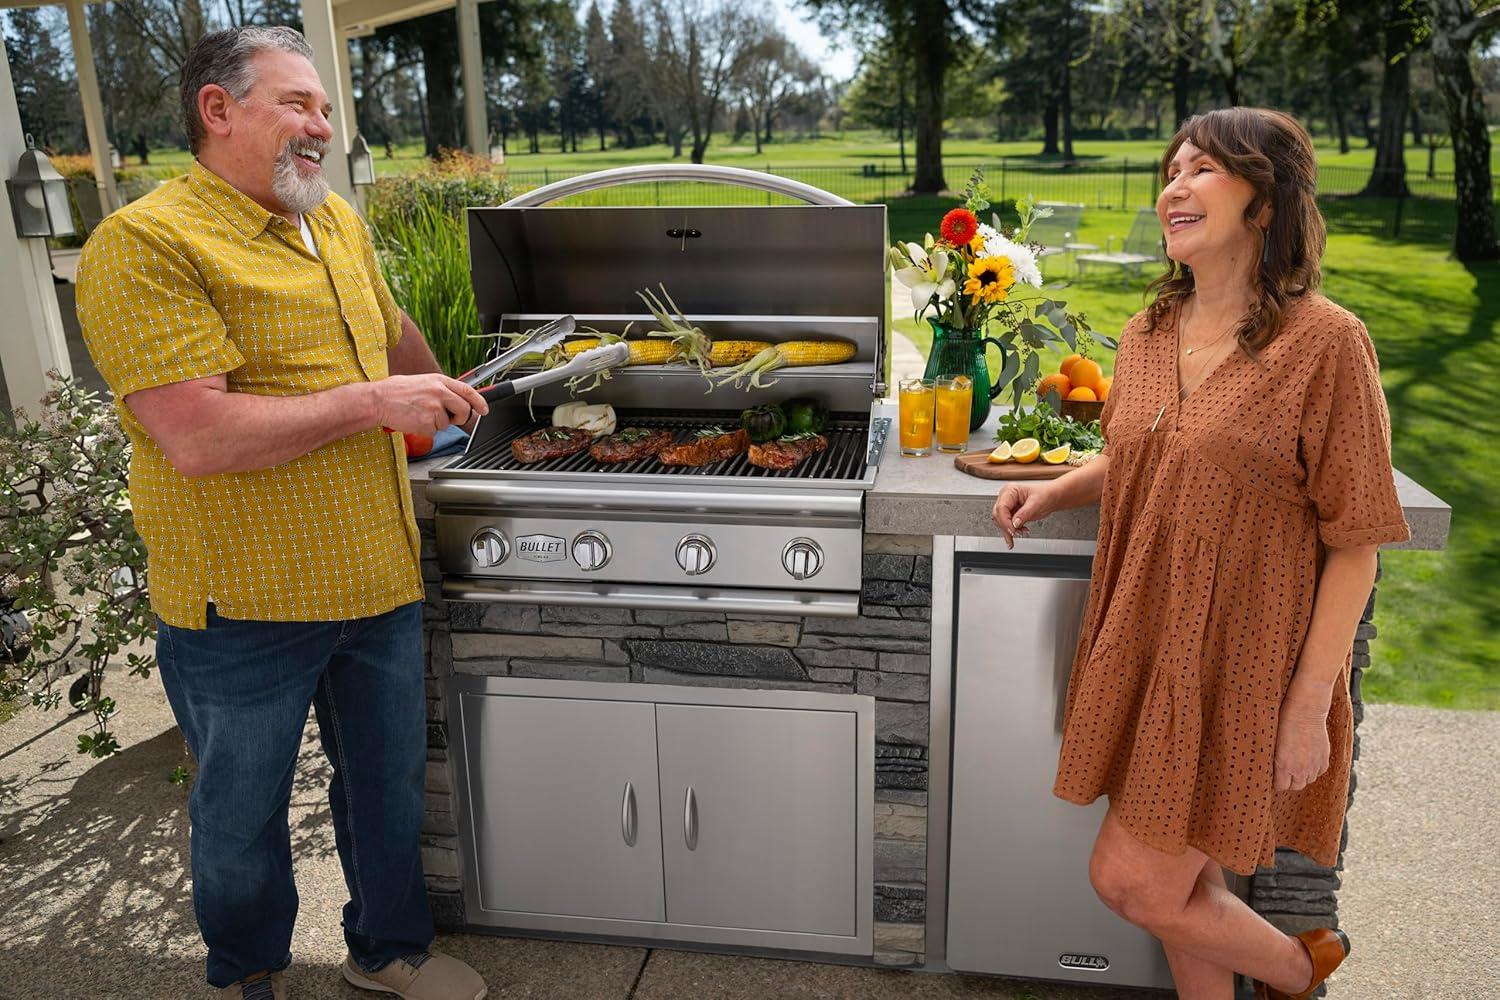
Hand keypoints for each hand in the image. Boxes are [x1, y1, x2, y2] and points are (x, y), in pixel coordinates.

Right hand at [372, 374, 487, 434]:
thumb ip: (441, 389)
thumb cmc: (396, 391)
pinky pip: (434, 431)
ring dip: (436, 424)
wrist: (378, 400)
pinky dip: (425, 430)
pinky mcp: (427, 422)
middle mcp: (439, 392)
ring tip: (419, 414)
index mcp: (439, 381)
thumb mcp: (423, 382)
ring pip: (447, 423)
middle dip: (460, 418)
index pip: (468, 391)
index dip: (479, 401)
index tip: (484, 409)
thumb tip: (455, 399)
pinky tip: (414, 420)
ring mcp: (434, 408)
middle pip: (464, 410)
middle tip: (448, 418)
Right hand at [992, 482, 1058, 548]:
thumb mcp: (1036, 504)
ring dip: (1010, 530)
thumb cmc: (1045, 495)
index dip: (1005, 521)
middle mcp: (1006, 498)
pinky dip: (1012, 531)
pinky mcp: (1011, 514)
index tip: (1013, 530)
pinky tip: (1020, 532)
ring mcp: (1008, 506)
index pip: (1001, 508)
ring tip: (1022, 532)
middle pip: (998, 515)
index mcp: (1010, 491)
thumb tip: (1014, 524)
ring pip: (1001, 522)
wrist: (1051, 498)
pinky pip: (1007, 525)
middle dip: (1007, 526)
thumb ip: (1024, 514)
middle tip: (1017, 533)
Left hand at [1274, 682, 1332, 791]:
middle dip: (1290, 781)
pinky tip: (1309, 760)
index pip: (1281, 787)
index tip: (1275, 777)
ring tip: (1298, 765)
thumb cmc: (1284, 723)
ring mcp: (1314, 765)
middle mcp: (1300, 769)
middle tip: (1286, 773)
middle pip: (1296, 786)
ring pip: (1309, 780)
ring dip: (1303, 775)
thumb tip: (1273, 770)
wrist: (1305, 712)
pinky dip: (1315, 769)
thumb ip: (1276, 760)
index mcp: (1283, 766)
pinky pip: (1320, 772)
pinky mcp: (1324, 759)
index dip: (1277, 783)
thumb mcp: (1274, 744)